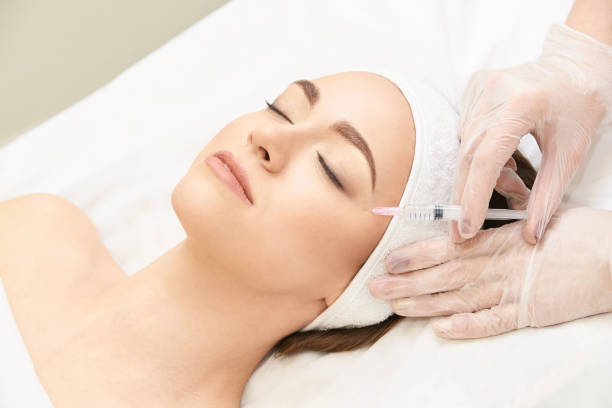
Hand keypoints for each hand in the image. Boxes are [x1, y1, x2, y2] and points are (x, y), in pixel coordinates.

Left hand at [369, 207, 611, 338]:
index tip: (390, 259)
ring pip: (460, 298)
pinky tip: (441, 330)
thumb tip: (485, 214)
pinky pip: (493, 323)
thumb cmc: (582, 233)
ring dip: (426, 303)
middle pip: (446, 275)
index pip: (451, 248)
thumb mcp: (541, 216)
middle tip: (376, 286)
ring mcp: (513, 291)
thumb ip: (509, 219)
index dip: (418, 255)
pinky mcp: (528, 314)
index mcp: (501, 240)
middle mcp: (500, 266)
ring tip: (396, 306)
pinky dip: (468, 327)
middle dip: (408, 281)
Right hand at [453, 24, 610, 243]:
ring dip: (482, 175)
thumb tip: (531, 233)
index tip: (466, 228)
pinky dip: (480, 154)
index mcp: (520, 105)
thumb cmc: (579, 104)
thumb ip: (548, 195)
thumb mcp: (571, 153)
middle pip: (468, 157)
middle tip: (465, 229)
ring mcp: (479, 89)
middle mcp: (492, 94)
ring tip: (514, 182)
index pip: (485, 161)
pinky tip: (504, 158)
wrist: (574, 63)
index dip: (473, 198)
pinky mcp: (472, 89)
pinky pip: (466, 133)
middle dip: (467, 197)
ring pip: (465, 148)